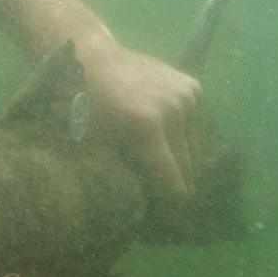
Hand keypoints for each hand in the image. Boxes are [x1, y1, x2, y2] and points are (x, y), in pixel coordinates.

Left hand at [74, 32, 203, 201]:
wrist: (90, 57)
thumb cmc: (81, 104)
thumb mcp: (93, 143)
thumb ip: (120, 173)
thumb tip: (135, 206)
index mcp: (146, 127)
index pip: (172, 180)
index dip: (170, 204)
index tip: (167, 219)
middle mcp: (174, 110)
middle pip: (187, 165)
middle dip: (177, 185)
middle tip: (166, 203)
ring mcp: (186, 95)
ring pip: (194, 145)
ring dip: (183, 160)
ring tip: (166, 172)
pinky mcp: (192, 86)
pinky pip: (196, 123)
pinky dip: (184, 136)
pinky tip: (169, 144)